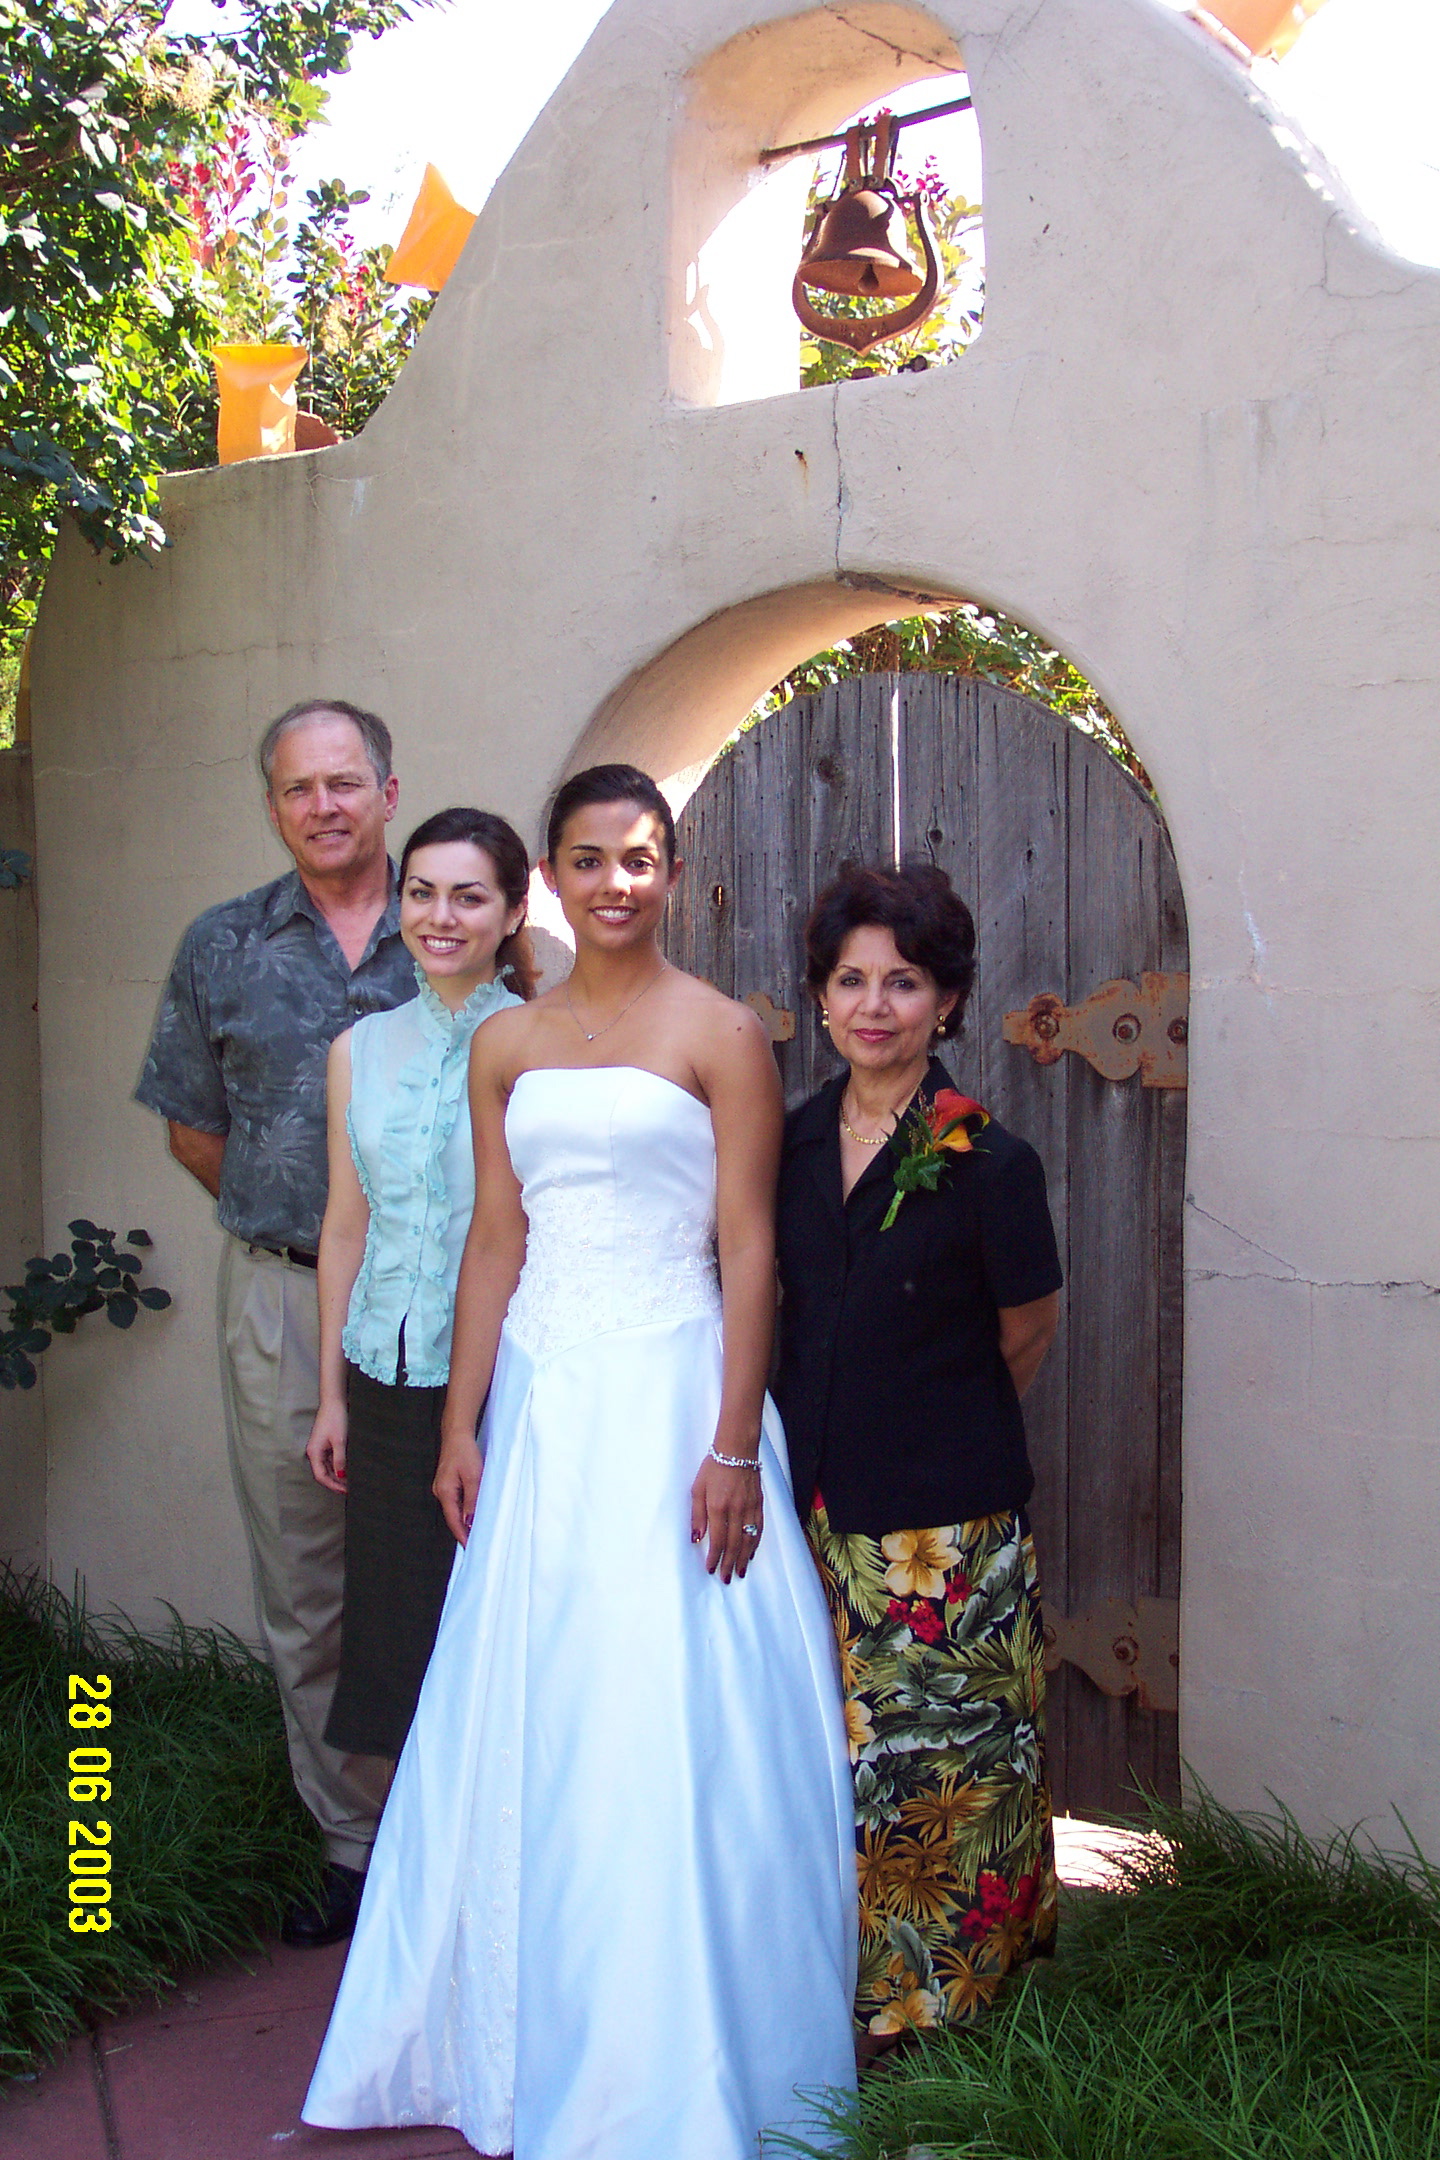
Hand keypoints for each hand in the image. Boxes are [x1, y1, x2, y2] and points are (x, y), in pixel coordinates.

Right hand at [306, 1399, 347, 1492]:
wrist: (334, 1402)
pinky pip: (330, 1460)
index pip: (321, 1476)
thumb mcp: (340, 1441)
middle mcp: (315, 1452)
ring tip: (350, 1481)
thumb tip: (340, 1476)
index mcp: (314, 1452)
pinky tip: (347, 1469)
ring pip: (327, 1467)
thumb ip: (340, 1460)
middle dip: (335, 1482)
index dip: (332, 1485)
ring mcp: (320, 1448)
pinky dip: (338, 1466)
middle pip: (323, 1473)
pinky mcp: (326, 1444)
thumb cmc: (335, 1419)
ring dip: (337, 1475)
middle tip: (349, 1489)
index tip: (344, 1490)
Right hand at [433, 1430, 482, 1546]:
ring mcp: (442, 1488)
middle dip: (462, 1531)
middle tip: (475, 1543)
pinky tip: (471, 1513)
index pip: (453, 1520)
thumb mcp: (473, 1477)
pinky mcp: (447, 1483)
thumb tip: (470, 1521)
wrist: (457, 1434)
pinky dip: (463, 1509)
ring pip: (453, 1509)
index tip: (469, 1547)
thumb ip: (472, 1500)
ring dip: (463, 1520)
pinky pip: (455, 1501)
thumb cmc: (464, 1452)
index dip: (461, 1535)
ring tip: (475, 1531)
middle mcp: (440, 1492)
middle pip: (452, 1517)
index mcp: (445, 1492)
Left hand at [689, 1451, 762, 1582]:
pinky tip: (752, 1552)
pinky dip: (756, 1543)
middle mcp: (736, 1510)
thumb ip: (697, 1515)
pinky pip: (759, 1529)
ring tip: (741, 1571)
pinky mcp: (759, 1503)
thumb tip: (697, 1539)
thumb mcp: (697, 1489)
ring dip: (744, 1558)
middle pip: (734, 1544)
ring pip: (749, 1539)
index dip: (715, 1557)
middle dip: (730, 1563)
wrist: (737, 1449)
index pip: (718, 1540)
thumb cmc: (713, 1467)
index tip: (711, 1569)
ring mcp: (750, 1507)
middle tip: (726, 1578)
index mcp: (718, 1507)